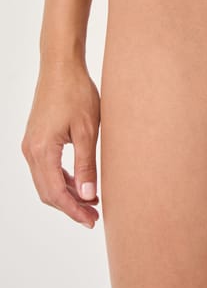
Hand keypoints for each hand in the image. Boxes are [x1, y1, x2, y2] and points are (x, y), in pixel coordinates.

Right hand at [21, 58, 100, 228]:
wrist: (61, 66)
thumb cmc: (77, 93)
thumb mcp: (87, 129)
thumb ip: (87, 164)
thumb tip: (89, 196)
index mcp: (42, 150)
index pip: (56, 193)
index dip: (74, 210)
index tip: (91, 221)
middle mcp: (30, 151)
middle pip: (48, 192)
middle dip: (70, 207)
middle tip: (94, 217)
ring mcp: (31, 145)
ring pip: (46, 182)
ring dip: (66, 195)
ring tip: (91, 203)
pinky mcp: (36, 139)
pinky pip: (46, 169)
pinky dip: (62, 180)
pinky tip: (80, 183)